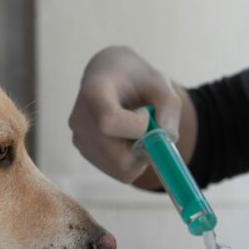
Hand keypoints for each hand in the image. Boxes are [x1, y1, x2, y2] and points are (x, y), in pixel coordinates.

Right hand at [69, 46, 182, 183]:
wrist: (109, 77)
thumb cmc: (135, 78)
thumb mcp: (160, 83)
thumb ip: (169, 108)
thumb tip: (166, 139)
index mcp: (93, 92)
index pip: (109, 122)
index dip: (137, 125)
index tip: (145, 111)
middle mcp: (79, 120)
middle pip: (118, 156)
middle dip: (144, 148)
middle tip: (150, 127)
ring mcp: (80, 139)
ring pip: (121, 168)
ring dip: (141, 155)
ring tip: (137, 129)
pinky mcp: (86, 153)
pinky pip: (119, 172)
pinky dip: (134, 161)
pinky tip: (129, 138)